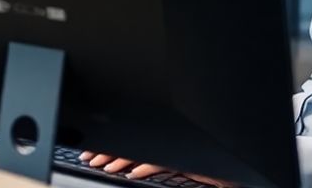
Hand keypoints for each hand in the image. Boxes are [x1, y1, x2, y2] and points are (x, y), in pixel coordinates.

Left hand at [78, 152, 235, 186]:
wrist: (223, 167)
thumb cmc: (196, 163)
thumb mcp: (166, 160)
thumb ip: (146, 160)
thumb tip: (123, 167)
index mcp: (154, 136)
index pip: (125, 138)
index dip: (105, 145)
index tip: (88, 152)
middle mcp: (159, 138)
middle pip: (127, 142)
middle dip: (105, 150)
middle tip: (89, 158)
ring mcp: (169, 146)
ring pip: (138, 151)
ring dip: (119, 160)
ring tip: (104, 167)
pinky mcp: (180, 157)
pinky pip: (157, 162)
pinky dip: (142, 169)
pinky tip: (130, 175)